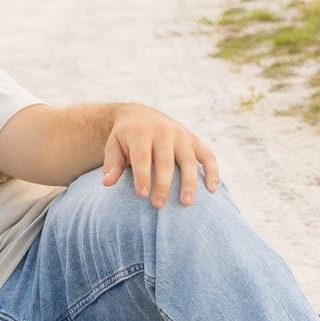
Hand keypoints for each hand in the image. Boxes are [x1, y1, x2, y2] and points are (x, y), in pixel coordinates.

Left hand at [103, 104, 219, 206]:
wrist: (140, 115)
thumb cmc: (125, 138)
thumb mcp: (113, 146)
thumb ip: (111, 164)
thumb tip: (107, 183)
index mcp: (140, 132)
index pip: (142, 157)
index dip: (143, 176)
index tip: (142, 195)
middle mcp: (163, 131)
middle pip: (165, 160)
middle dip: (163, 184)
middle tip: (159, 205)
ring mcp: (181, 135)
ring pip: (188, 160)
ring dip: (189, 182)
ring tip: (186, 203)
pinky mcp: (194, 139)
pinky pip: (207, 155)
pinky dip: (212, 171)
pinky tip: (212, 190)